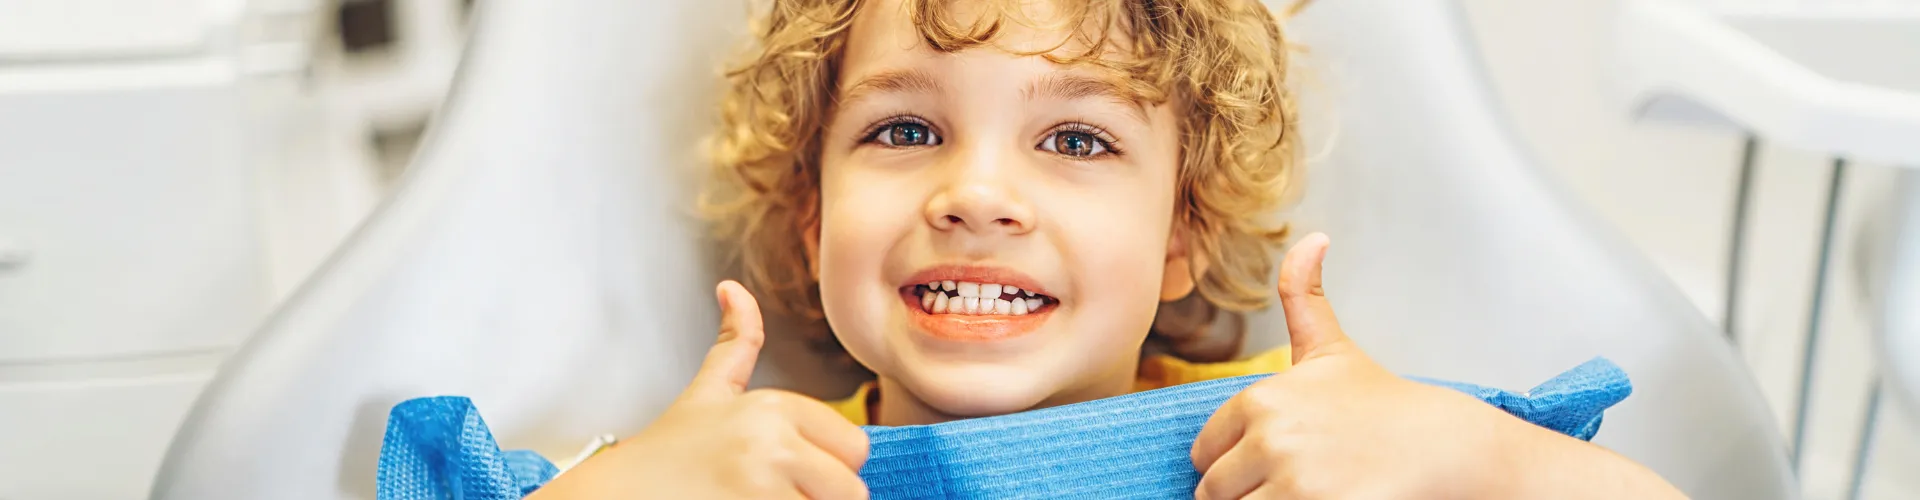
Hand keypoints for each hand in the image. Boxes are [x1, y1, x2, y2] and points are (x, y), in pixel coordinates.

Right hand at [529, 281, 869, 499]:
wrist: (617, 493)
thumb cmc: (666, 452)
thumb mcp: (707, 391)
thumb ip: (735, 342)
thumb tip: (732, 288)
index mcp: (774, 406)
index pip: (854, 446)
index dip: (829, 467)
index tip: (790, 472)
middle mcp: (773, 443)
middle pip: (852, 487)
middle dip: (822, 496)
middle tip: (777, 493)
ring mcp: (764, 486)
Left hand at [1188, 234, 1684, 498]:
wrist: (1446, 449)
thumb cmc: (1385, 407)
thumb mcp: (1333, 350)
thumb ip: (1304, 296)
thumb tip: (1312, 237)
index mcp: (1260, 399)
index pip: (1206, 454)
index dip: (1236, 464)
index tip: (1275, 463)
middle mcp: (1269, 437)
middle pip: (1216, 490)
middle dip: (1246, 493)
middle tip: (1295, 484)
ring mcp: (1291, 479)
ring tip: (1309, 492)